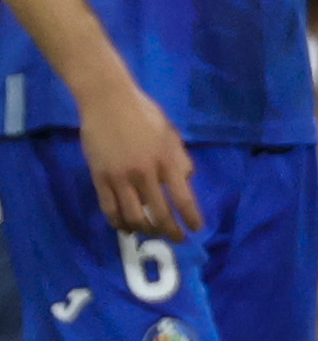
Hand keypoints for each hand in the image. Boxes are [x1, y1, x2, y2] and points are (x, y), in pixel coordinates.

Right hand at [77, 73, 198, 236]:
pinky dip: (118, 222)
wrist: (108, 101)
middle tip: (177, 238)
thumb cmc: (145, 115)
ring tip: (152, 233)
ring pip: (132, 216)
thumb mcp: (172, 135)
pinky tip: (126, 227)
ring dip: (144, 230)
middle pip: (159, 214)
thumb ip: (180, 160)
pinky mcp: (99, 178)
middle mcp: (145, 174)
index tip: (196, 229)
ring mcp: (120, 178)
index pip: (183, 199)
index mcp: (166, 162)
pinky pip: (109, 208)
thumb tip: (185, 182)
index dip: (190, 218)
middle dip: (170, 231)